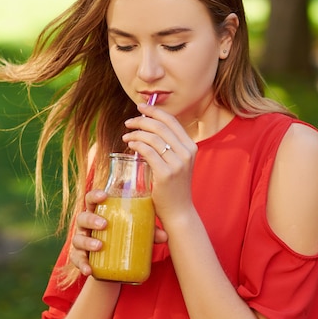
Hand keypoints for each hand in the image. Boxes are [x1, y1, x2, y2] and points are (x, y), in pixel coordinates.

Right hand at [70, 187, 168, 275]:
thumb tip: (164, 236)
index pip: (91, 199)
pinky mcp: (81, 258)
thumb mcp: (136, 233)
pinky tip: (89, 270)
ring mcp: (81, 242)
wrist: (113, 265)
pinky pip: (77, 260)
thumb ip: (149, 232)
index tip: (105, 196)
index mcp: (98, 213)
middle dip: (91, 219)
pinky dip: (82, 265)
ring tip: (100, 246)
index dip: (95, 195)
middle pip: (82, 217)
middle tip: (104, 224)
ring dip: (87, 242)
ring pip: (78, 239)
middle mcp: (86, 226)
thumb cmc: (124, 238)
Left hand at [122, 103, 197, 223]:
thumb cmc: (173, 187)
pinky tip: (130, 145)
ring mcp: (177, 163)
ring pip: (152, 137)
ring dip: (136, 133)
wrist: (178, 211)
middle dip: (141, 120)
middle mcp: (186, 153)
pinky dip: (136, 144)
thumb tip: (149, 128)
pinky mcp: (165, 173)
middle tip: (128, 122)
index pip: (171, 120)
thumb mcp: (177, 163)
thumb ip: (168, 147)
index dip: (154, 111)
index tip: (140, 107)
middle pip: (160, 126)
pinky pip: (147, 151)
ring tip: (126, 136)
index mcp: (190, 147)